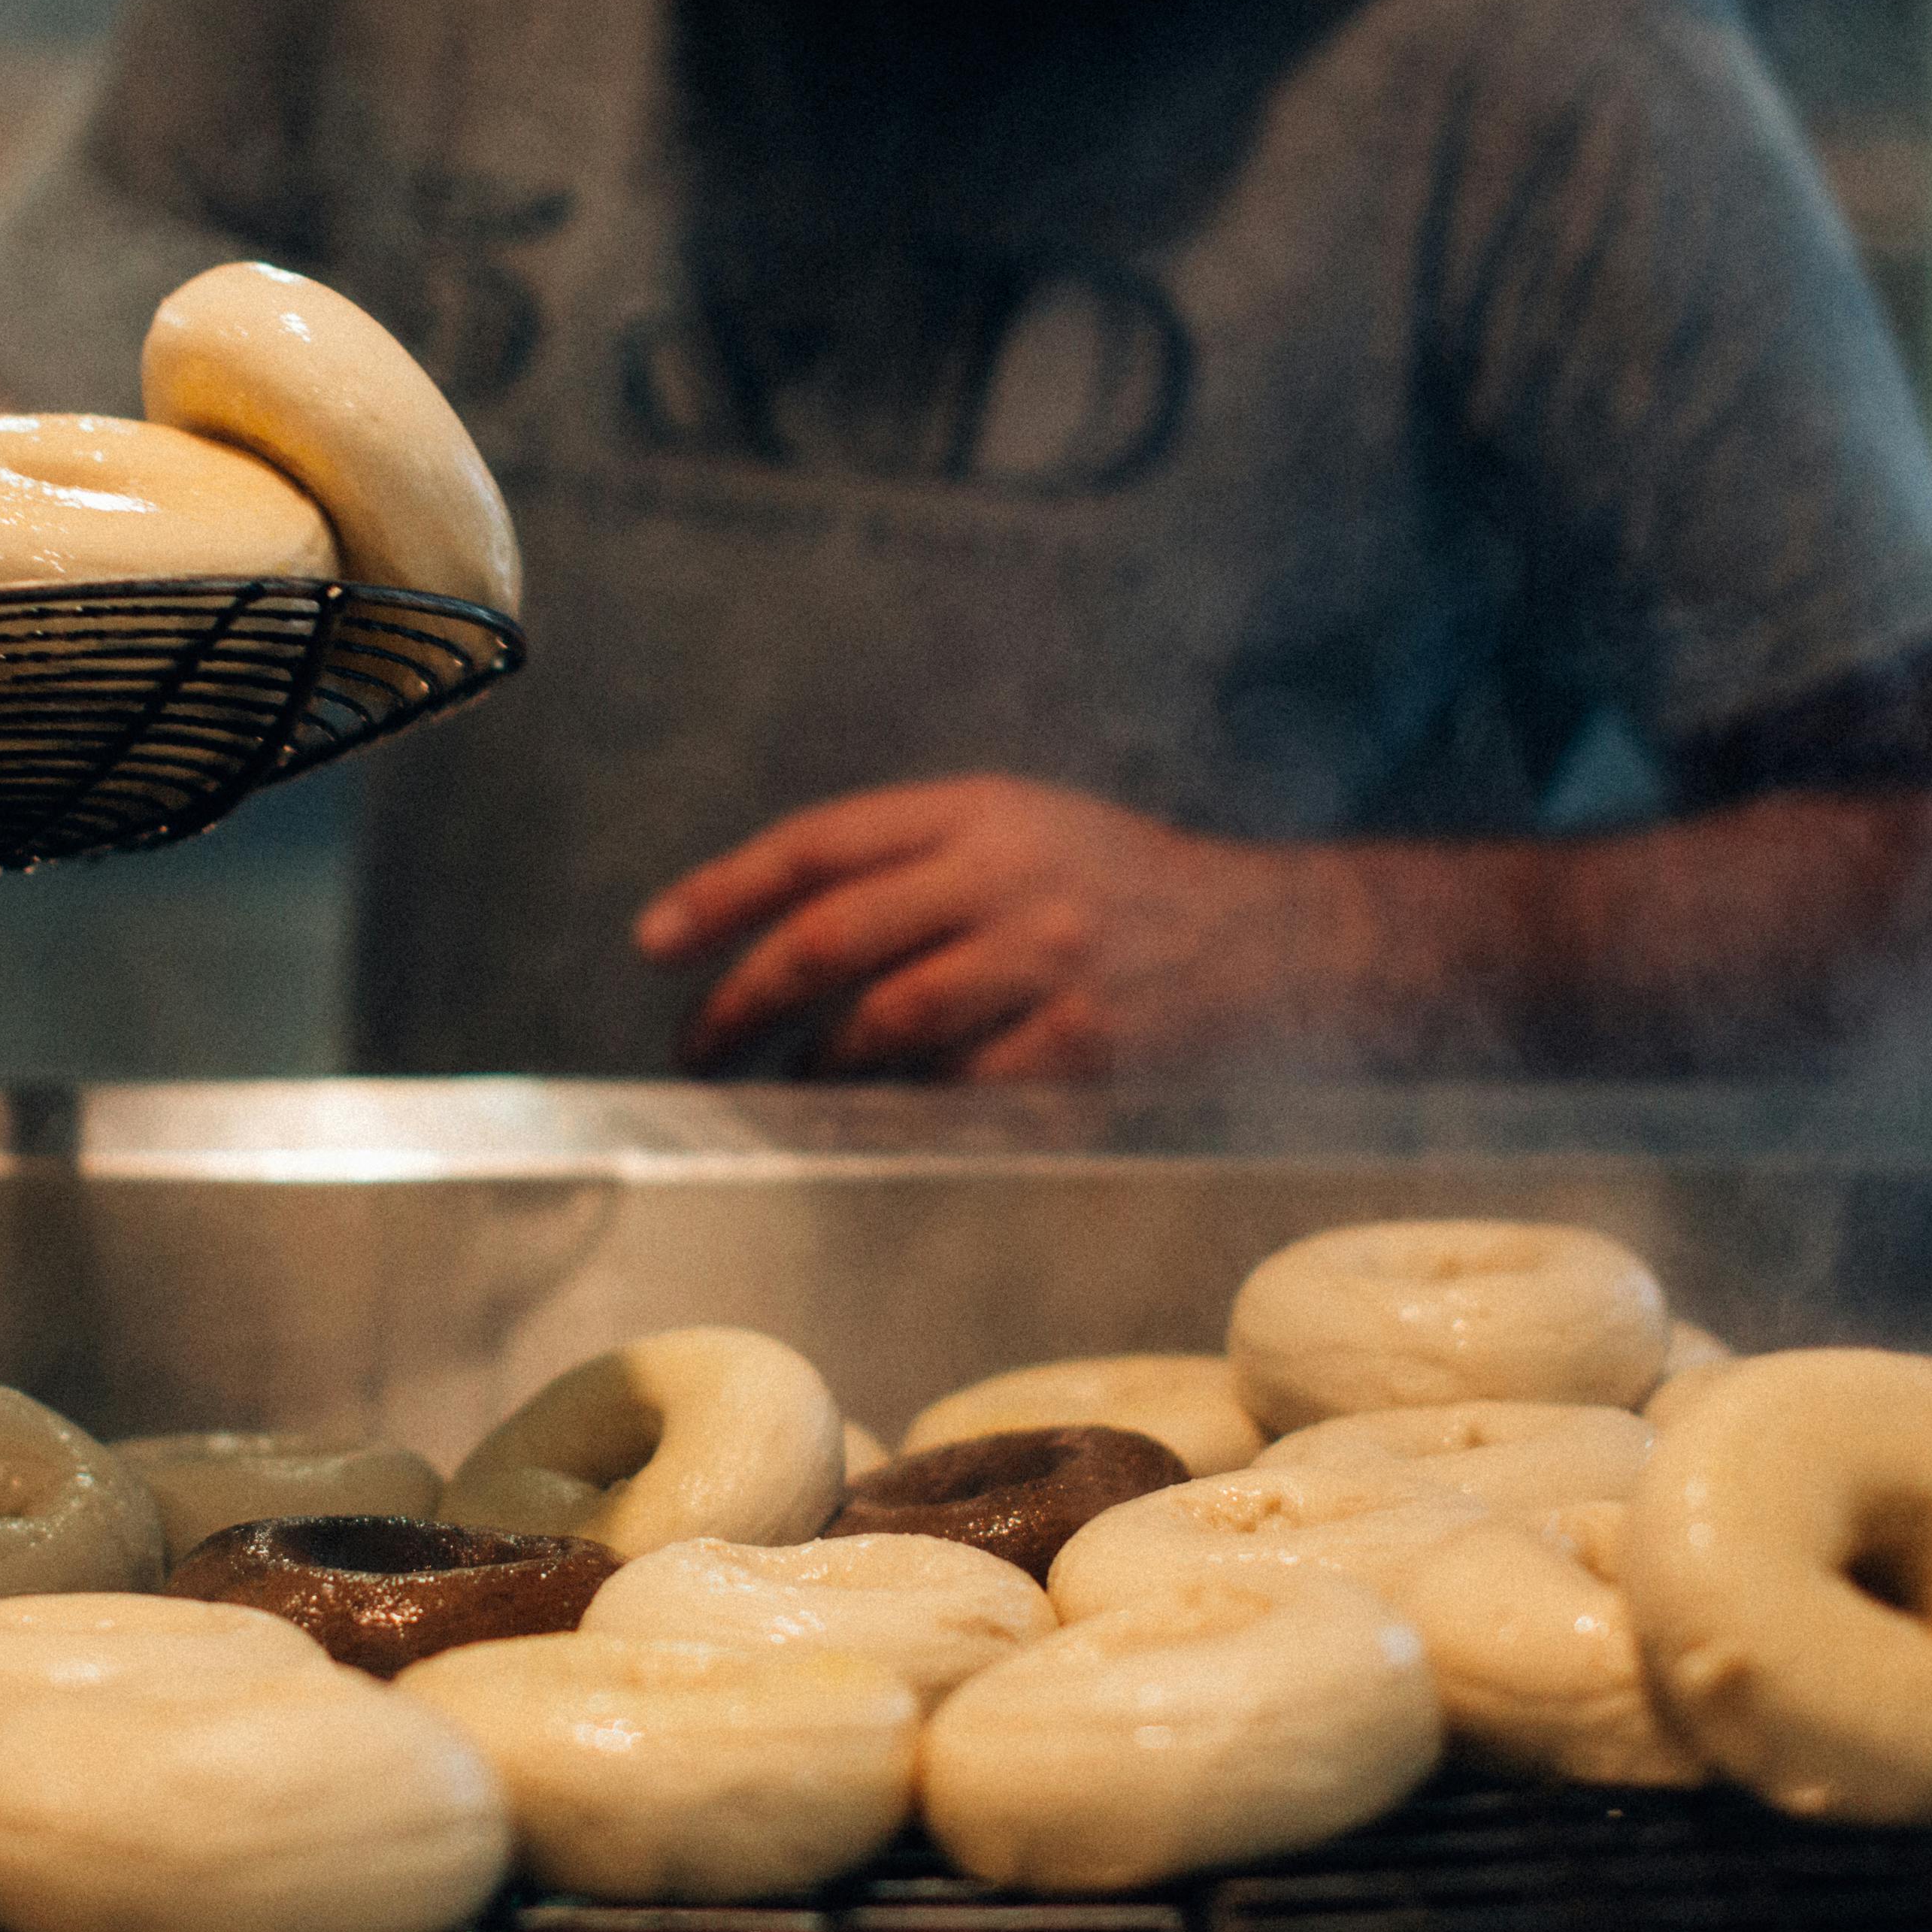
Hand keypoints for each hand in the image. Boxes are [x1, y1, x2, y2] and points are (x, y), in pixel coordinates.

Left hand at [632, 776, 1337, 1080]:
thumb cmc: (1126, 888)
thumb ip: (914, 863)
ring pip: (881, 1024)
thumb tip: (777, 928)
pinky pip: (960, 1089)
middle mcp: (1005, 873)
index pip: (815, 846)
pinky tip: (874, 1121)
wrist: (1280, 938)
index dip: (720, 893)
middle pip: (828, 939)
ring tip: (782, 1089)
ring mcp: (1048, 958)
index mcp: (978, 809)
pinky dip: (904, 1111)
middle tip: (695, 1047)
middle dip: (739, 1003)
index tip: (651, 942)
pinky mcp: (1085, 1042)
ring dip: (812, 1070)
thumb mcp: (1026, 829)